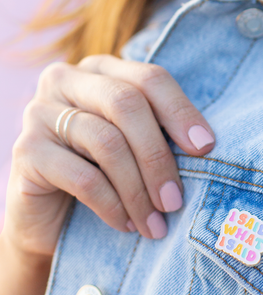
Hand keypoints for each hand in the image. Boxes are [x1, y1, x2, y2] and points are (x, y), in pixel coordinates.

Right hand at [2, 54, 214, 263]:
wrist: (52, 218)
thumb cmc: (108, 175)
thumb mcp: (137, 147)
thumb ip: (162, 133)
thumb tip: (206, 144)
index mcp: (102, 70)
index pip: (149, 78)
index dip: (181, 111)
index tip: (206, 147)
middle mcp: (66, 80)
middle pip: (127, 105)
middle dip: (159, 156)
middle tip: (176, 200)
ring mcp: (39, 112)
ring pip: (107, 142)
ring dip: (139, 191)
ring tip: (156, 223)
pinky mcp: (25, 151)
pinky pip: (82, 177)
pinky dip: (113, 205)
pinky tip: (127, 224)